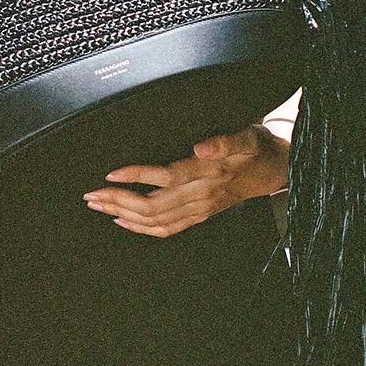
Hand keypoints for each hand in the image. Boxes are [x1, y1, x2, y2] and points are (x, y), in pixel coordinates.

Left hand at [81, 123, 290, 238]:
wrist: (274, 171)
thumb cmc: (255, 149)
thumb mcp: (246, 136)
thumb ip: (223, 141)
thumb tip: (200, 147)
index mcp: (208, 173)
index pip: (165, 177)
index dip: (136, 177)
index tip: (110, 174)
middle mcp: (201, 195)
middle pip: (152, 205)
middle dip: (119, 201)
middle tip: (92, 194)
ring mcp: (199, 209)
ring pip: (155, 220)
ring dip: (123, 215)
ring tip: (98, 206)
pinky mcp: (199, 216)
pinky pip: (166, 229)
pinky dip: (141, 228)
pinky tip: (122, 222)